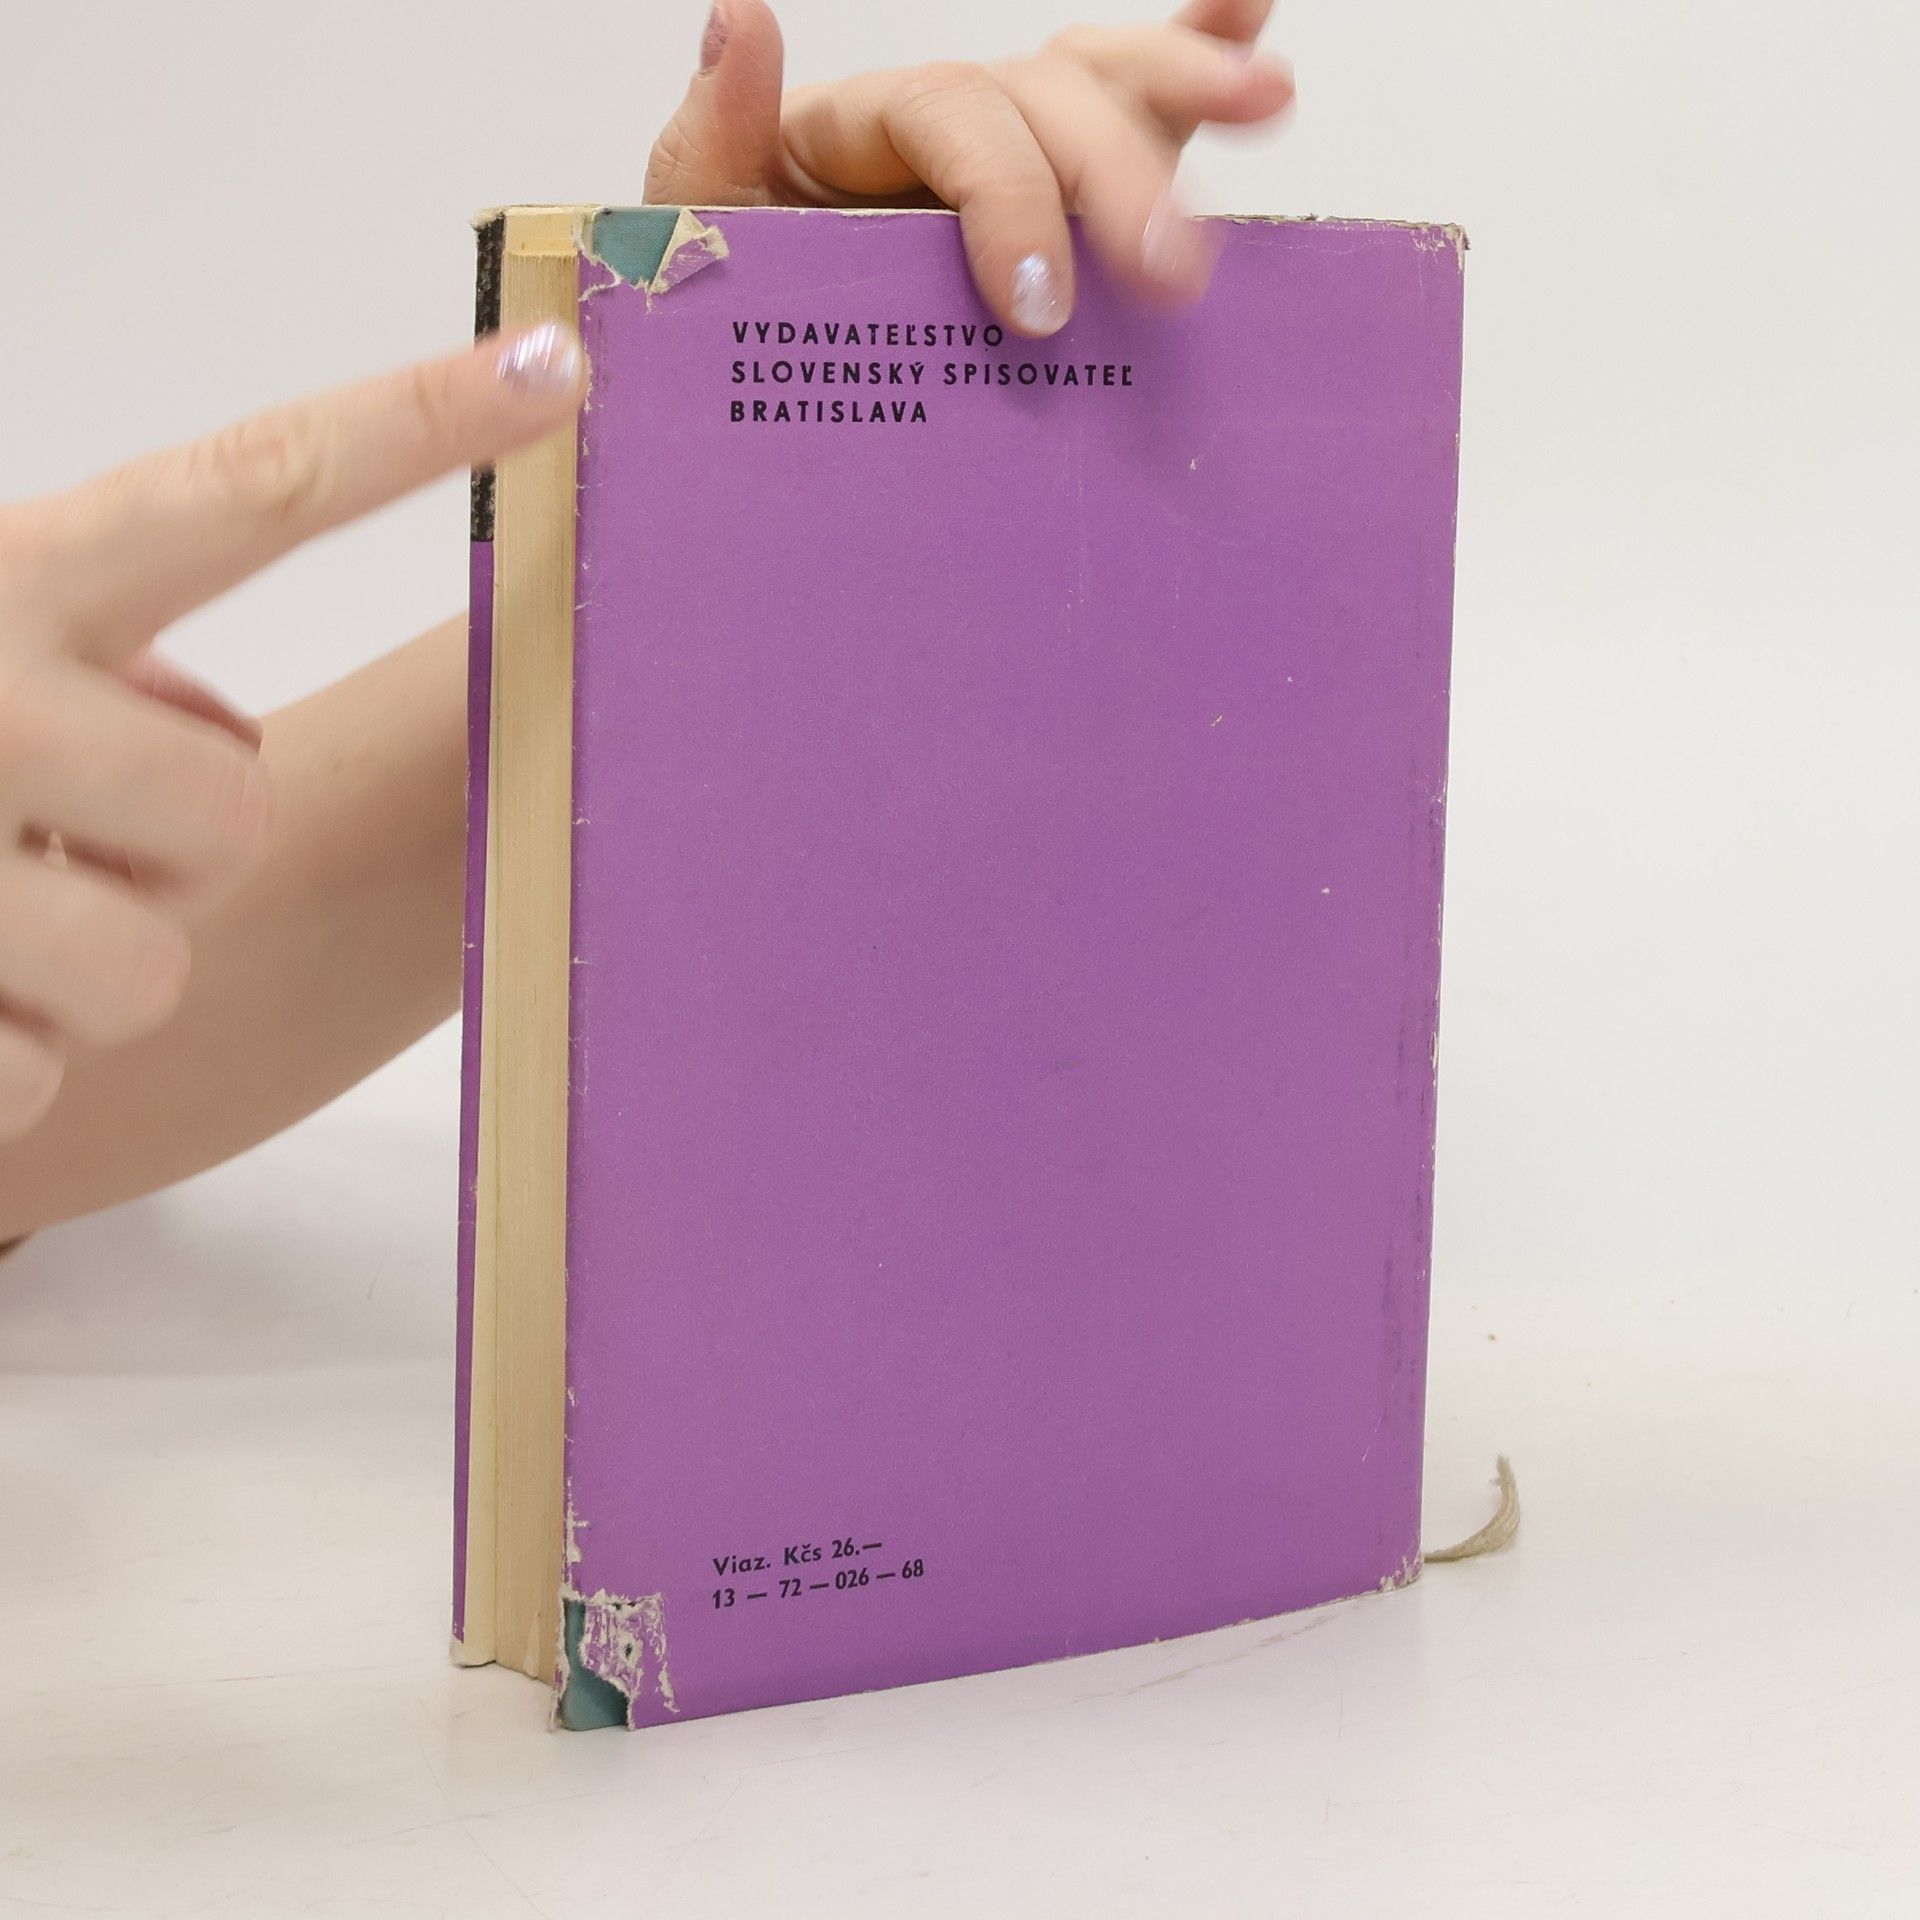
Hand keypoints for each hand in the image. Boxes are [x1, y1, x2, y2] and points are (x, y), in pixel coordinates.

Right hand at [0, 324, 586, 1140]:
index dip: (409, 425)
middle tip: (50, 835)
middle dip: (172, 848)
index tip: (555, 365)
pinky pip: (38, 1073)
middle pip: (234, 816)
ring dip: (71, 965)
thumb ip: (84, 653)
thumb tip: (220, 729)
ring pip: (146, 969)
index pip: (247, 485)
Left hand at [647, 0, 1294, 334]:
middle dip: (1119, 177)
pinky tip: (1251, 23)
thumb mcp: (699, 232)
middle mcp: (950, 122)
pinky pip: (1129, 108)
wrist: (764, 386)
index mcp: (863, 126)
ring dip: (1189, 83)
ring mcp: (1015, 151)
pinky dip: (1192, 50)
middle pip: (1050, 97)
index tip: (1038, 304)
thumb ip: (714, 138)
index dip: (1008, 194)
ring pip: (1105, 84)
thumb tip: (738, 17)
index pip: (955, 117)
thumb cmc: (735, 312)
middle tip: (1171, 277)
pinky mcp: (1061, 197)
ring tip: (1266, 100)